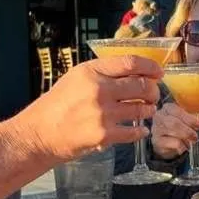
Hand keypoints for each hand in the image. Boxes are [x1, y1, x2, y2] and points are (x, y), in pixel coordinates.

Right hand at [16, 56, 161, 161]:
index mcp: (91, 72)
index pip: (130, 63)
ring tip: (148, 110)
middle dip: (153, 90)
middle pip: (141, 85)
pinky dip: (141, 131)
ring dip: (149, 110)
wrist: (40, 134)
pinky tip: (141, 130)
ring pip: (141, 109)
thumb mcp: (76, 79)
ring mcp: (103, 114)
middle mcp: (99, 90)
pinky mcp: (104, 135)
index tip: (158, 72)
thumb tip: (135, 72)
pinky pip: (134, 132)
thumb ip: (103, 74)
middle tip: (154, 94)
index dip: (150, 66)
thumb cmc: (57, 105)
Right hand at [150, 102, 198, 159]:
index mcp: (167, 108)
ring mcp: (156, 129)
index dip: (189, 118)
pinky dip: (181, 146)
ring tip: (191, 141)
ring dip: (185, 138)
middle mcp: (159, 117)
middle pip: (174, 123)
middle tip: (195, 136)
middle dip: (188, 130)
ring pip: (172, 133)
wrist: (164, 143)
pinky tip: (183, 146)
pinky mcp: (157, 141)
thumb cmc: (176, 128)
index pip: (176, 110)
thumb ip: (196, 118)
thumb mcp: (187, 120)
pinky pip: (172, 143)